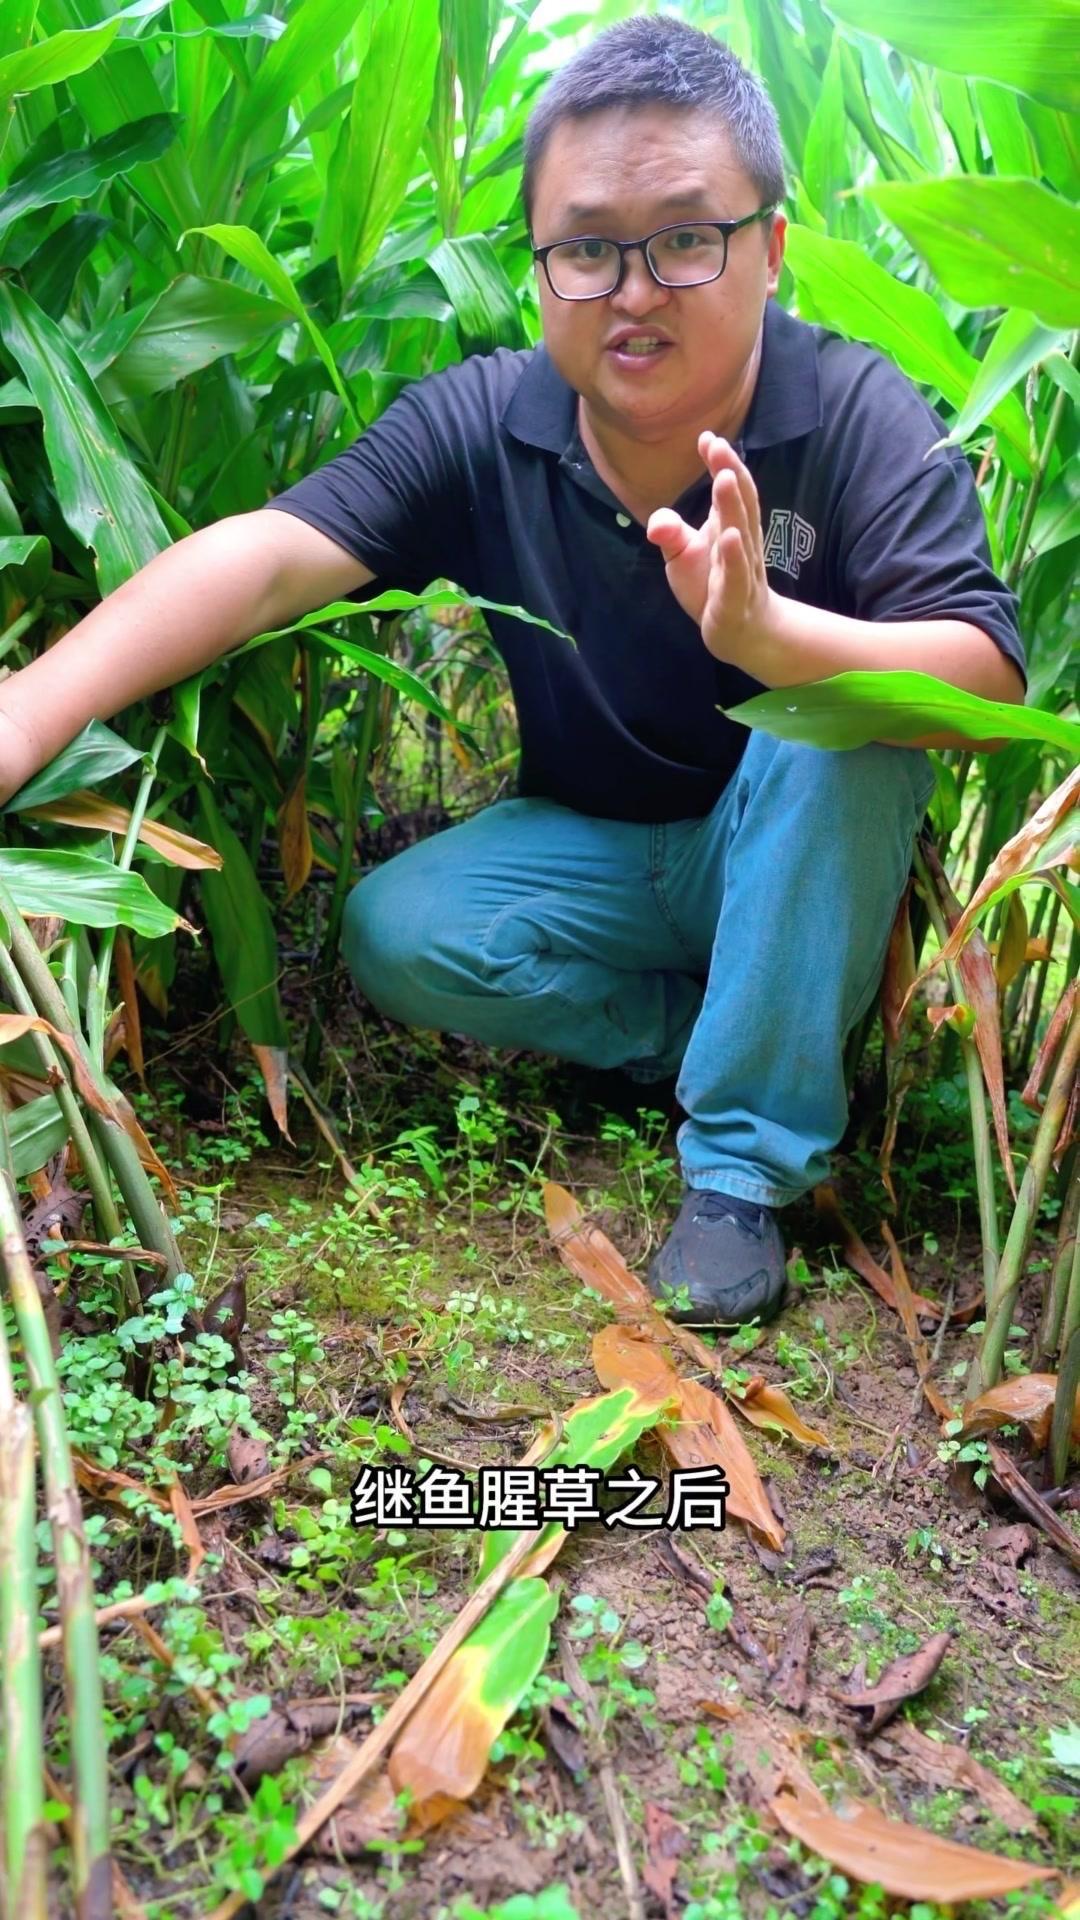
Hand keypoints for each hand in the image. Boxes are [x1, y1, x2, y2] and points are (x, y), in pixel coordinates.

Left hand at [647, 431, 779, 668]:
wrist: (742, 632)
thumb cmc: (714, 585)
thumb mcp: (685, 555)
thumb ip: (671, 532)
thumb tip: (655, 520)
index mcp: (731, 526)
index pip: (730, 490)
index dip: (721, 463)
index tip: (707, 438)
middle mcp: (741, 543)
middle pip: (740, 504)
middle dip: (730, 473)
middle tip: (718, 446)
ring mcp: (742, 571)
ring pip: (740, 534)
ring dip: (733, 506)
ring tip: (723, 478)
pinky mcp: (735, 599)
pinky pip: (736, 575)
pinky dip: (733, 556)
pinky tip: (728, 536)